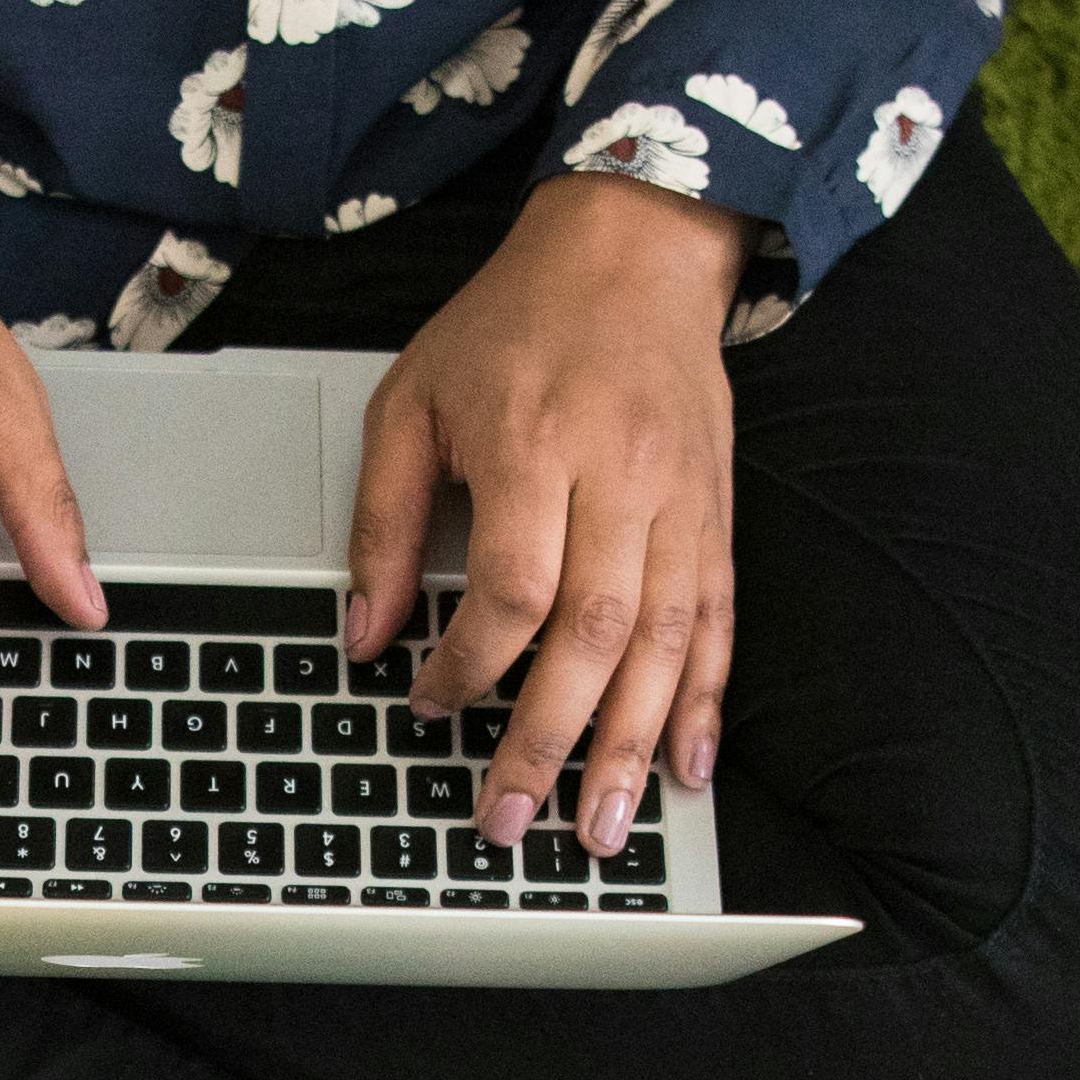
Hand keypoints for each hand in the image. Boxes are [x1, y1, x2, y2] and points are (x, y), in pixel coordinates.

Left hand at [345, 172, 747, 855]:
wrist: (633, 250)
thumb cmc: (513, 324)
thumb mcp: (412, 400)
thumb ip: (382, 520)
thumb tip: (362, 634)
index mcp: (533, 442)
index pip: (511, 588)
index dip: (470, 665)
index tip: (431, 703)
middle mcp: (619, 475)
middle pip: (593, 633)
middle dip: (549, 740)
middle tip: (510, 818)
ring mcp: (681, 499)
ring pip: (663, 643)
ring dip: (629, 747)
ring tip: (597, 829)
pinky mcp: (716, 514)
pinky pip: (717, 621)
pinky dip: (703, 702)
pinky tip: (684, 768)